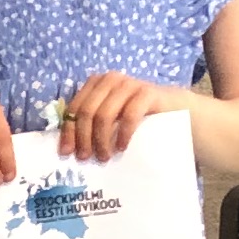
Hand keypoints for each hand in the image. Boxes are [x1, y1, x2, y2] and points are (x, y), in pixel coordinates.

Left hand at [54, 71, 187, 160]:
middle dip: (83, 138)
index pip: (74, 108)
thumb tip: (67, 148)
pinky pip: (129, 115)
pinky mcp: (147, 93)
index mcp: (95, 84)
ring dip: (101, 140)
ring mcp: (128, 84)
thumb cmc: (136, 116)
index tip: (66, 153)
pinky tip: (122, 148)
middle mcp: (109, 80)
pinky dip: (122, 134)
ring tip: (104, 157)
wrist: (172, 108)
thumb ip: (91, 123)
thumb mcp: (110, 118)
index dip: (68, 131)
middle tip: (86, 158)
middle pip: (87, 112)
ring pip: (104, 114)